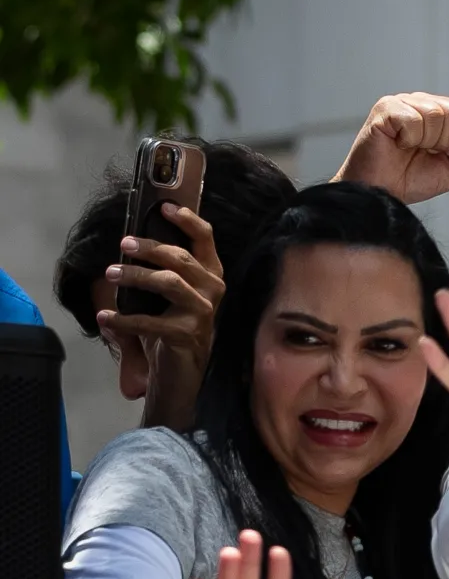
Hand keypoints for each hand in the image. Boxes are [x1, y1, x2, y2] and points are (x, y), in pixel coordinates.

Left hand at [99, 204, 224, 427]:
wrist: (182, 371)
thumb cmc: (173, 324)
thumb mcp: (170, 292)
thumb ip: (162, 268)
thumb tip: (132, 240)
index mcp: (211, 274)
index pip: (206, 239)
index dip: (188, 220)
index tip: (165, 207)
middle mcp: (212, 290)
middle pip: (181, 258)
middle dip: (150, 248)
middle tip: (123, 244)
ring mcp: (202, 313)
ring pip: (169, 283)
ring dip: (136, 276)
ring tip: (111, 274)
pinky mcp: (187, 335)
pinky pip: (150, 323)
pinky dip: (123, 320)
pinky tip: (104, 319)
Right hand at [335, 93, 448, 203]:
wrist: (381, 192)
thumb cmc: (411, 179)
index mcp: (440, 112)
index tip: (442, 152)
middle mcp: (422, 102)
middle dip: (445, 141)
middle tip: (424, 151)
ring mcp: (403, 102)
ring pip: (435, 114)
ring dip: (426, 141)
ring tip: (409, 148)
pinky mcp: (386, 108)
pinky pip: (413, 120)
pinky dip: (409, 139)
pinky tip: (398, 143)